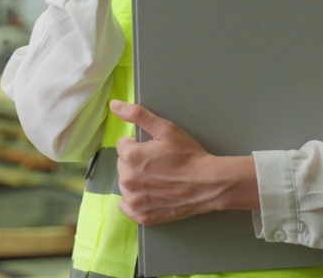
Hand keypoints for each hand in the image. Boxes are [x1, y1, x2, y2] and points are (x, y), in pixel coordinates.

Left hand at [110, 100, 257, 225]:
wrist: (208, 184)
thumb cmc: (188, 156)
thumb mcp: (166, 129)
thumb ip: (138, 114)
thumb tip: (114, 105)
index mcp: (130, 156)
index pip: (123, 145)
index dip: (140, 145)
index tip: (156, 150)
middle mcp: (127, 179)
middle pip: (123, 165)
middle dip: (137, 162)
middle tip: (160, 164)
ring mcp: (134, 200)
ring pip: (126, 184)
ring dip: (136, 180)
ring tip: (158, 178)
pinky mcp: (141, 216)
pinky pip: (127, 206)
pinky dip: (136, 200)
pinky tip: (152, 194)